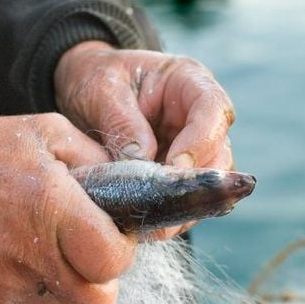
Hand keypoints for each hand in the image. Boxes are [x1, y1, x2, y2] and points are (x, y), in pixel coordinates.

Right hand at [0, 114, 135, 303]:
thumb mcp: (48, 132)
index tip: (111, 233)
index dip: (122, 250)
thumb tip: (131, 183)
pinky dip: (35, 288)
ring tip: (48, 244)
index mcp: (55, 211)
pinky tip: (20, 253)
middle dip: (102, 280)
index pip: (114, 263)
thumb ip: (98, 159)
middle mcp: (33, 255)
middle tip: (88, 250)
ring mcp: (6, 282)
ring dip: (69, 283)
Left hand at [53, 42, 235, 238]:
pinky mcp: (181, 174)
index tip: (174, 168)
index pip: (214, 111)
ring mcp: (195, 148)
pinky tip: (149, 225)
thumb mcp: (102, 89)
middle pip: (220, 154)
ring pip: (208, 184)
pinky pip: (187, 199)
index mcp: (190, 82)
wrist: (84, 90)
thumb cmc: (97, 78)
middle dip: (195, 183)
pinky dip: (170, 214)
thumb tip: (141, 163)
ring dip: (185, 205)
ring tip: (155, 223)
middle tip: (163, 204)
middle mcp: (201, 117)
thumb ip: (123, 123)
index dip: (200, 142)